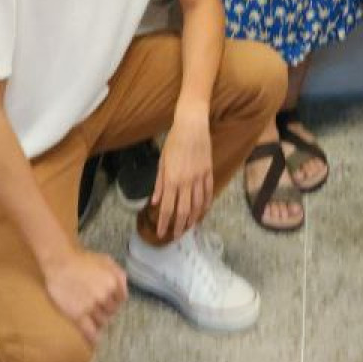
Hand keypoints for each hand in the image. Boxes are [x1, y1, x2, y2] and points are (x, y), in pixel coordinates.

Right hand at [41, 245, 127, 347]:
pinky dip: (93, 337)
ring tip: (93, 319)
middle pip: (112, 312)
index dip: (115, 301)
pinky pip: (89, 331)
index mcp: (113, 283)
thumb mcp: (107, 260)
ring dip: (100, 321)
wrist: (60, 263)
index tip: (110, 302)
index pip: (121, 300)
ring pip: (102, 322)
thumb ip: (119, 274)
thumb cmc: (83, 259)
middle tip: (99, 308)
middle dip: (107, 310)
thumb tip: (124, 289)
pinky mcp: (78, 315)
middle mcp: (105, 296)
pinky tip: (94, 340)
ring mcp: (91, 307)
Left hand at [152, 105, 214, 240]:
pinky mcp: (209, 172)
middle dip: (179, 226)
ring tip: (189, 227)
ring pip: (198, 205)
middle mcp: (186, 182)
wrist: (192, 125)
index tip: (161, 234)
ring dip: (193, 219)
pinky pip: (208, 193)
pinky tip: (203, 211)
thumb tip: (154, 201)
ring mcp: (199, 177)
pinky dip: (206, 204)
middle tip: (176, 235)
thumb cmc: (173, 141)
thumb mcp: (161, 161)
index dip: (164, 223)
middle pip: (183, 211)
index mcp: (171, 179)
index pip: (167, 208)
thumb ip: (159, 183)